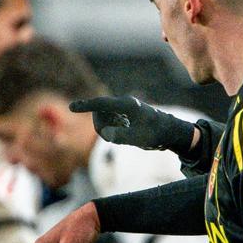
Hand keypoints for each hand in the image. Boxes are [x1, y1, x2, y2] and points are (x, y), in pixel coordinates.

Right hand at [69, 96, 196, 154]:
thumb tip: (105, 134)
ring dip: (106, 128)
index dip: (86, 106)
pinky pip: (110, 120)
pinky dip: (111, 128)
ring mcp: (124, 108)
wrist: (170, 131)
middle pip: (99, 112)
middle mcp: (124, 103)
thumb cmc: (157, 134)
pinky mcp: (124, 113)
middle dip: (100, 125)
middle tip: (112, 138)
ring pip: (103, 117)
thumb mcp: (139, 138)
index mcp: (127, 105)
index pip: (102, 103)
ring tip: (123, 136)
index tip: (72, 108)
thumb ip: (121, 136)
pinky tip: (124, 132)